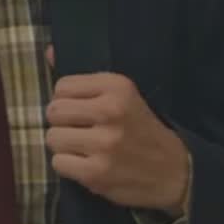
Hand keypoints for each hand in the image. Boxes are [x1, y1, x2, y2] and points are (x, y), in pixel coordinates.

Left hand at [45, 45, 189, 214]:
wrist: (176, 170)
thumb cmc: (140, 129)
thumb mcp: (121, 95)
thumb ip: (83, 77)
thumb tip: (48, 51)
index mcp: (117, 87)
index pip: (62, 87)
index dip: (67, 100)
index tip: (83, 110)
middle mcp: (110, 111)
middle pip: (54, 112)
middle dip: (63, 122)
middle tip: (81, 130)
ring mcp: (104, 144)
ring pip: (52, 138)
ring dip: (64, 145)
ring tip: (83, 147)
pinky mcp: (97, 173)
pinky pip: (57, 163)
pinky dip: (67, 165)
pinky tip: (86, 163)